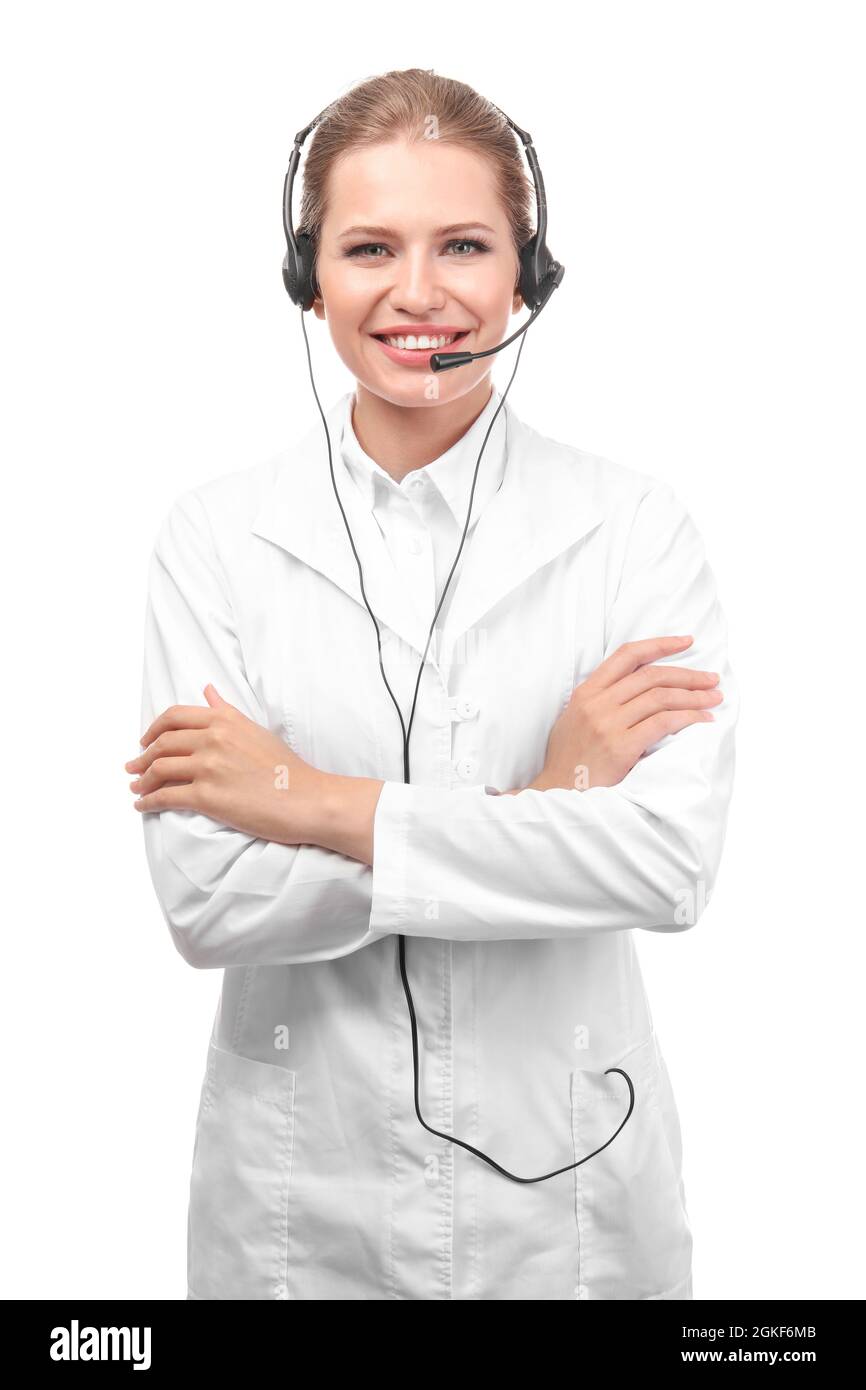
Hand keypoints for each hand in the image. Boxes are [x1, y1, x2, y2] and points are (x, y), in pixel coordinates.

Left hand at [125, 683, 330, 844]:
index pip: (174, 717)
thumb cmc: (286, 767)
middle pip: (162, 743)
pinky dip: (148, 802)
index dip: (153, 729)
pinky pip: (166, 796)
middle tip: (133, 767)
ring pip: (159, 769)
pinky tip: (142, 806)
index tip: (145, 741)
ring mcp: (209, 767)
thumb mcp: (255, 730)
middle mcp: (213, 739)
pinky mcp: (207, 796)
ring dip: (141, 780)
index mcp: (224, 720)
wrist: (306, 799)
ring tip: (136, 788)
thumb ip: (226, 711)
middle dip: (142, 757)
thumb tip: (208, 690)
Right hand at [528, 635, 722, 791]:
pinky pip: (662, 723)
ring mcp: (607, 724)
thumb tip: (638, 687)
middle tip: (712, 679)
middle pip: (651, 676)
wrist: (557, 793)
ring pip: (660, 697)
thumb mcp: (575, 718)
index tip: (686, 642)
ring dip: (694, 696)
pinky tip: (703, 719)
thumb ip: (601, 698)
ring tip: (714, 699)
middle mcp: (597, 703)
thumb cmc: (570, 759)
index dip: (660, 644)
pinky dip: (688, 718)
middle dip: (688, 675)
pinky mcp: (620, 747)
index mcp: (586, 691)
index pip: (627, 655)